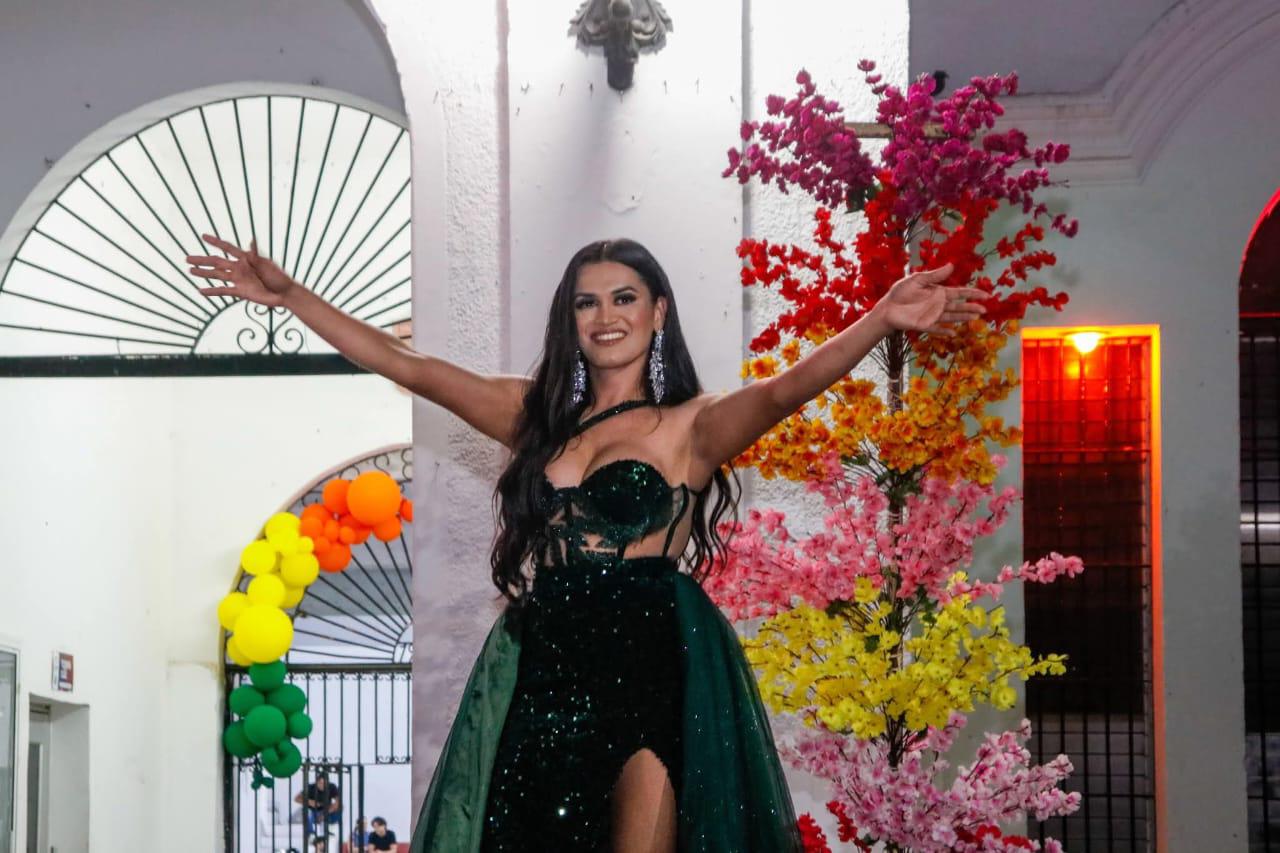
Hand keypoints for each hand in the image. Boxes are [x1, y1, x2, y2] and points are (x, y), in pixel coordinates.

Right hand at [187, 234, 295, 306]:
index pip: (227, 248)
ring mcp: (238, 280)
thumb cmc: (278, 277)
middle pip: (217, 262)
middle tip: (187, 258)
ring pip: (217, 275)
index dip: (215, 242)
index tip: (203, 236)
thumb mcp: (266, 265)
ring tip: (190, 271)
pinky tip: (201, 290)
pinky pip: (223, 291)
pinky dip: (212, 291)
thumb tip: (251, 241)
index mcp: (245, 259)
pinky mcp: (240, 291)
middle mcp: (239, 268)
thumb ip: (255, 257)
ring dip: (204, 273)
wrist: (284, 293)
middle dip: (202, 260)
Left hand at [872, 263, 987, 335]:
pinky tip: (954, 333)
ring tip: (977, 318)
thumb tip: (951, 265)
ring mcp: (932, 316)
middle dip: (972, 307)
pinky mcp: (924, 325)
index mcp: (938, 292)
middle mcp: (938, 304)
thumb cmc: (901, 292)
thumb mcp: (917, 280)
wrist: (887, 307)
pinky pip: (937, 329)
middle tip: (985, 309)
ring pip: (952, 316)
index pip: (959, 292)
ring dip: (964, 317)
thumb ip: (934, 276)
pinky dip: (944, 331)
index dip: (973, 294)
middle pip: (959, 306)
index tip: (986, 294)